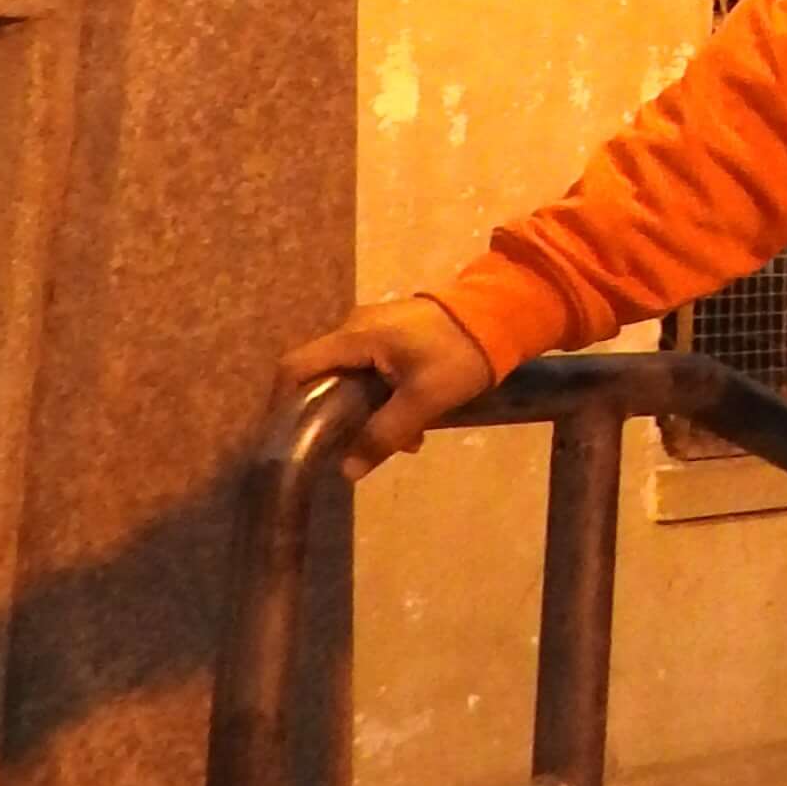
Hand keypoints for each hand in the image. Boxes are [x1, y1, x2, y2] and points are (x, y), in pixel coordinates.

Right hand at [275, 296, 492, 480]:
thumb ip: (382, 436)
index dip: (282, 404)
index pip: (295, 367)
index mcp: (355, 337)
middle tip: (355, 451)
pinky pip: (374, 372)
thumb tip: (345, 472)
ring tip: (405, 442)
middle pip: (324, 378)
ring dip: (369, 414)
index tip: (288, 440)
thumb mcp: (423, 401)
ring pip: (354, 379)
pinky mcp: (397, 336)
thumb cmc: (459, 353)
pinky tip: (416, 425)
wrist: (505, 313)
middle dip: (337, 418)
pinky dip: (386, 399)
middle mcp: (357, 328)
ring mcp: (378, 330)